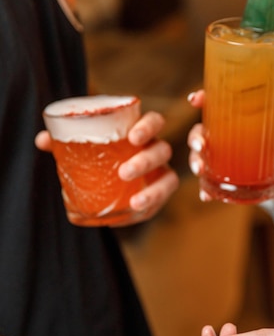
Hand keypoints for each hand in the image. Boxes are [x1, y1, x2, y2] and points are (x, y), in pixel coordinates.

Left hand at [36, 111, 179, 222]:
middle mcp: (155, 150)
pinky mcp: (158, 195)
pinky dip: (149, 209)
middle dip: (146, 161)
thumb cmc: (97, 153)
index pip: (155, 121)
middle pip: (162, 150)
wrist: (108, 178)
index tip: (133, 137)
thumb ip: (64, 140)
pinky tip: (132, 214)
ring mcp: (160, 173)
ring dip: (155, 191)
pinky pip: (160, 203)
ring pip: (169, 179)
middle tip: (123, 172)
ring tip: (135, 203)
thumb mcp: (82, 145)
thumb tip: (43, 140)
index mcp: (140, 132)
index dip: (148, 127)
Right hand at [187, 91, 273, 200]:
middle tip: (200, 146)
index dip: (201, 98)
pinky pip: (209, 181)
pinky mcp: (223, 175)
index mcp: (234, 116)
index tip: (195, 100)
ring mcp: (220, 155)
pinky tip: (206, 195)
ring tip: (200, 171)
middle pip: (199, 131)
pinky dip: (206, 189)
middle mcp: (221, 134)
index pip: (213, 103)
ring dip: (195, 162)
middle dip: (194, 138)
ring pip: (199, 156)